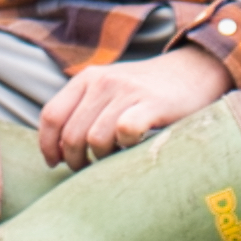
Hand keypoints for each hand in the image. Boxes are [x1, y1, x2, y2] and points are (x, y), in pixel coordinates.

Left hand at [35, 47, 231, 164]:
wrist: (193, 71)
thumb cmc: (146, 91)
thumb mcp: (109, 89)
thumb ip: (85, 110)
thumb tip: (59, 150)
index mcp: (87, 78)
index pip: (51, 115)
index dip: (47, 145)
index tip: (54, 163)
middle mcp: (102, 81)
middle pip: (71, 134)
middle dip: (75, 160)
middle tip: (87, 169)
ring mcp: (127, 91)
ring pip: (94, 138)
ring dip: (100, 158)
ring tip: (112, 158)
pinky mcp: (151, 103)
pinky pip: (125, 131)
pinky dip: (125, 145)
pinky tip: (133, 146)